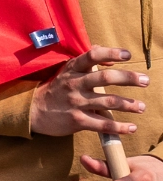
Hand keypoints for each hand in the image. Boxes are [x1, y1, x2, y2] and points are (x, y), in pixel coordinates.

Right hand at [30, 47, 144, 137]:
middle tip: (146, 81)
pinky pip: (102, 124)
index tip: (127, 55)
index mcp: (72, 70)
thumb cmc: (56, 89)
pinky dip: (119, 127)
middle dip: (128, 79)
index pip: (92, 56)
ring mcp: (76, 103)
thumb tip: (110, 58)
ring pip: (108, 102)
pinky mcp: (77, 121)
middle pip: (105, 78)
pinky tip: (131, 127)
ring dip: (128, 104)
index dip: (111, 53)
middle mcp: (74, 84)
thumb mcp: (67, 71)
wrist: (33, 110)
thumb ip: (87, 61)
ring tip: (141, 106)